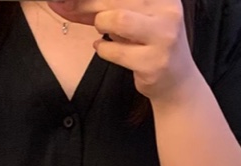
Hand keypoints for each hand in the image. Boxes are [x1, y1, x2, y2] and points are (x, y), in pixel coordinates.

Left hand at [48, 0, 199, 99]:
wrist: (176, 82)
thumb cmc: (148, 45)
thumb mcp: (134, 18)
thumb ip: (105, 7)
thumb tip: (65, 1)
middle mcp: (168, 11)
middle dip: (86, 3)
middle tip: (64, 5)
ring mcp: (163, 38)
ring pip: (118, 19)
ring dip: (101, 24)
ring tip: (101, 31)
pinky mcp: (153, 63)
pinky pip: (115, 50)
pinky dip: (103, 49)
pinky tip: (103, 48)